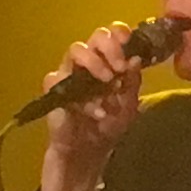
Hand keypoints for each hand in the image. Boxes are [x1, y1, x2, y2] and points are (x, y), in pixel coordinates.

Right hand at [35, 26, 152, 190]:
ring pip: (74, 50)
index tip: (132, 43)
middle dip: (109, 47)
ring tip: (108, 83)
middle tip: (120, 66)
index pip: (111, 36)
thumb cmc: (107, 129)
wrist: (88, 156)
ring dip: (94, 63)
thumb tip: (136, 58)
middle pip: (93, 36)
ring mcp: (69, 77)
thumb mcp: (128, 107)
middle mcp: (87, 65)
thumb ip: (132, 83)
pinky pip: (59, 80)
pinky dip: (82, 98)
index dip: (120, 33)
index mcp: (107, 63)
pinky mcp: (54, 94)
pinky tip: (96, 112)